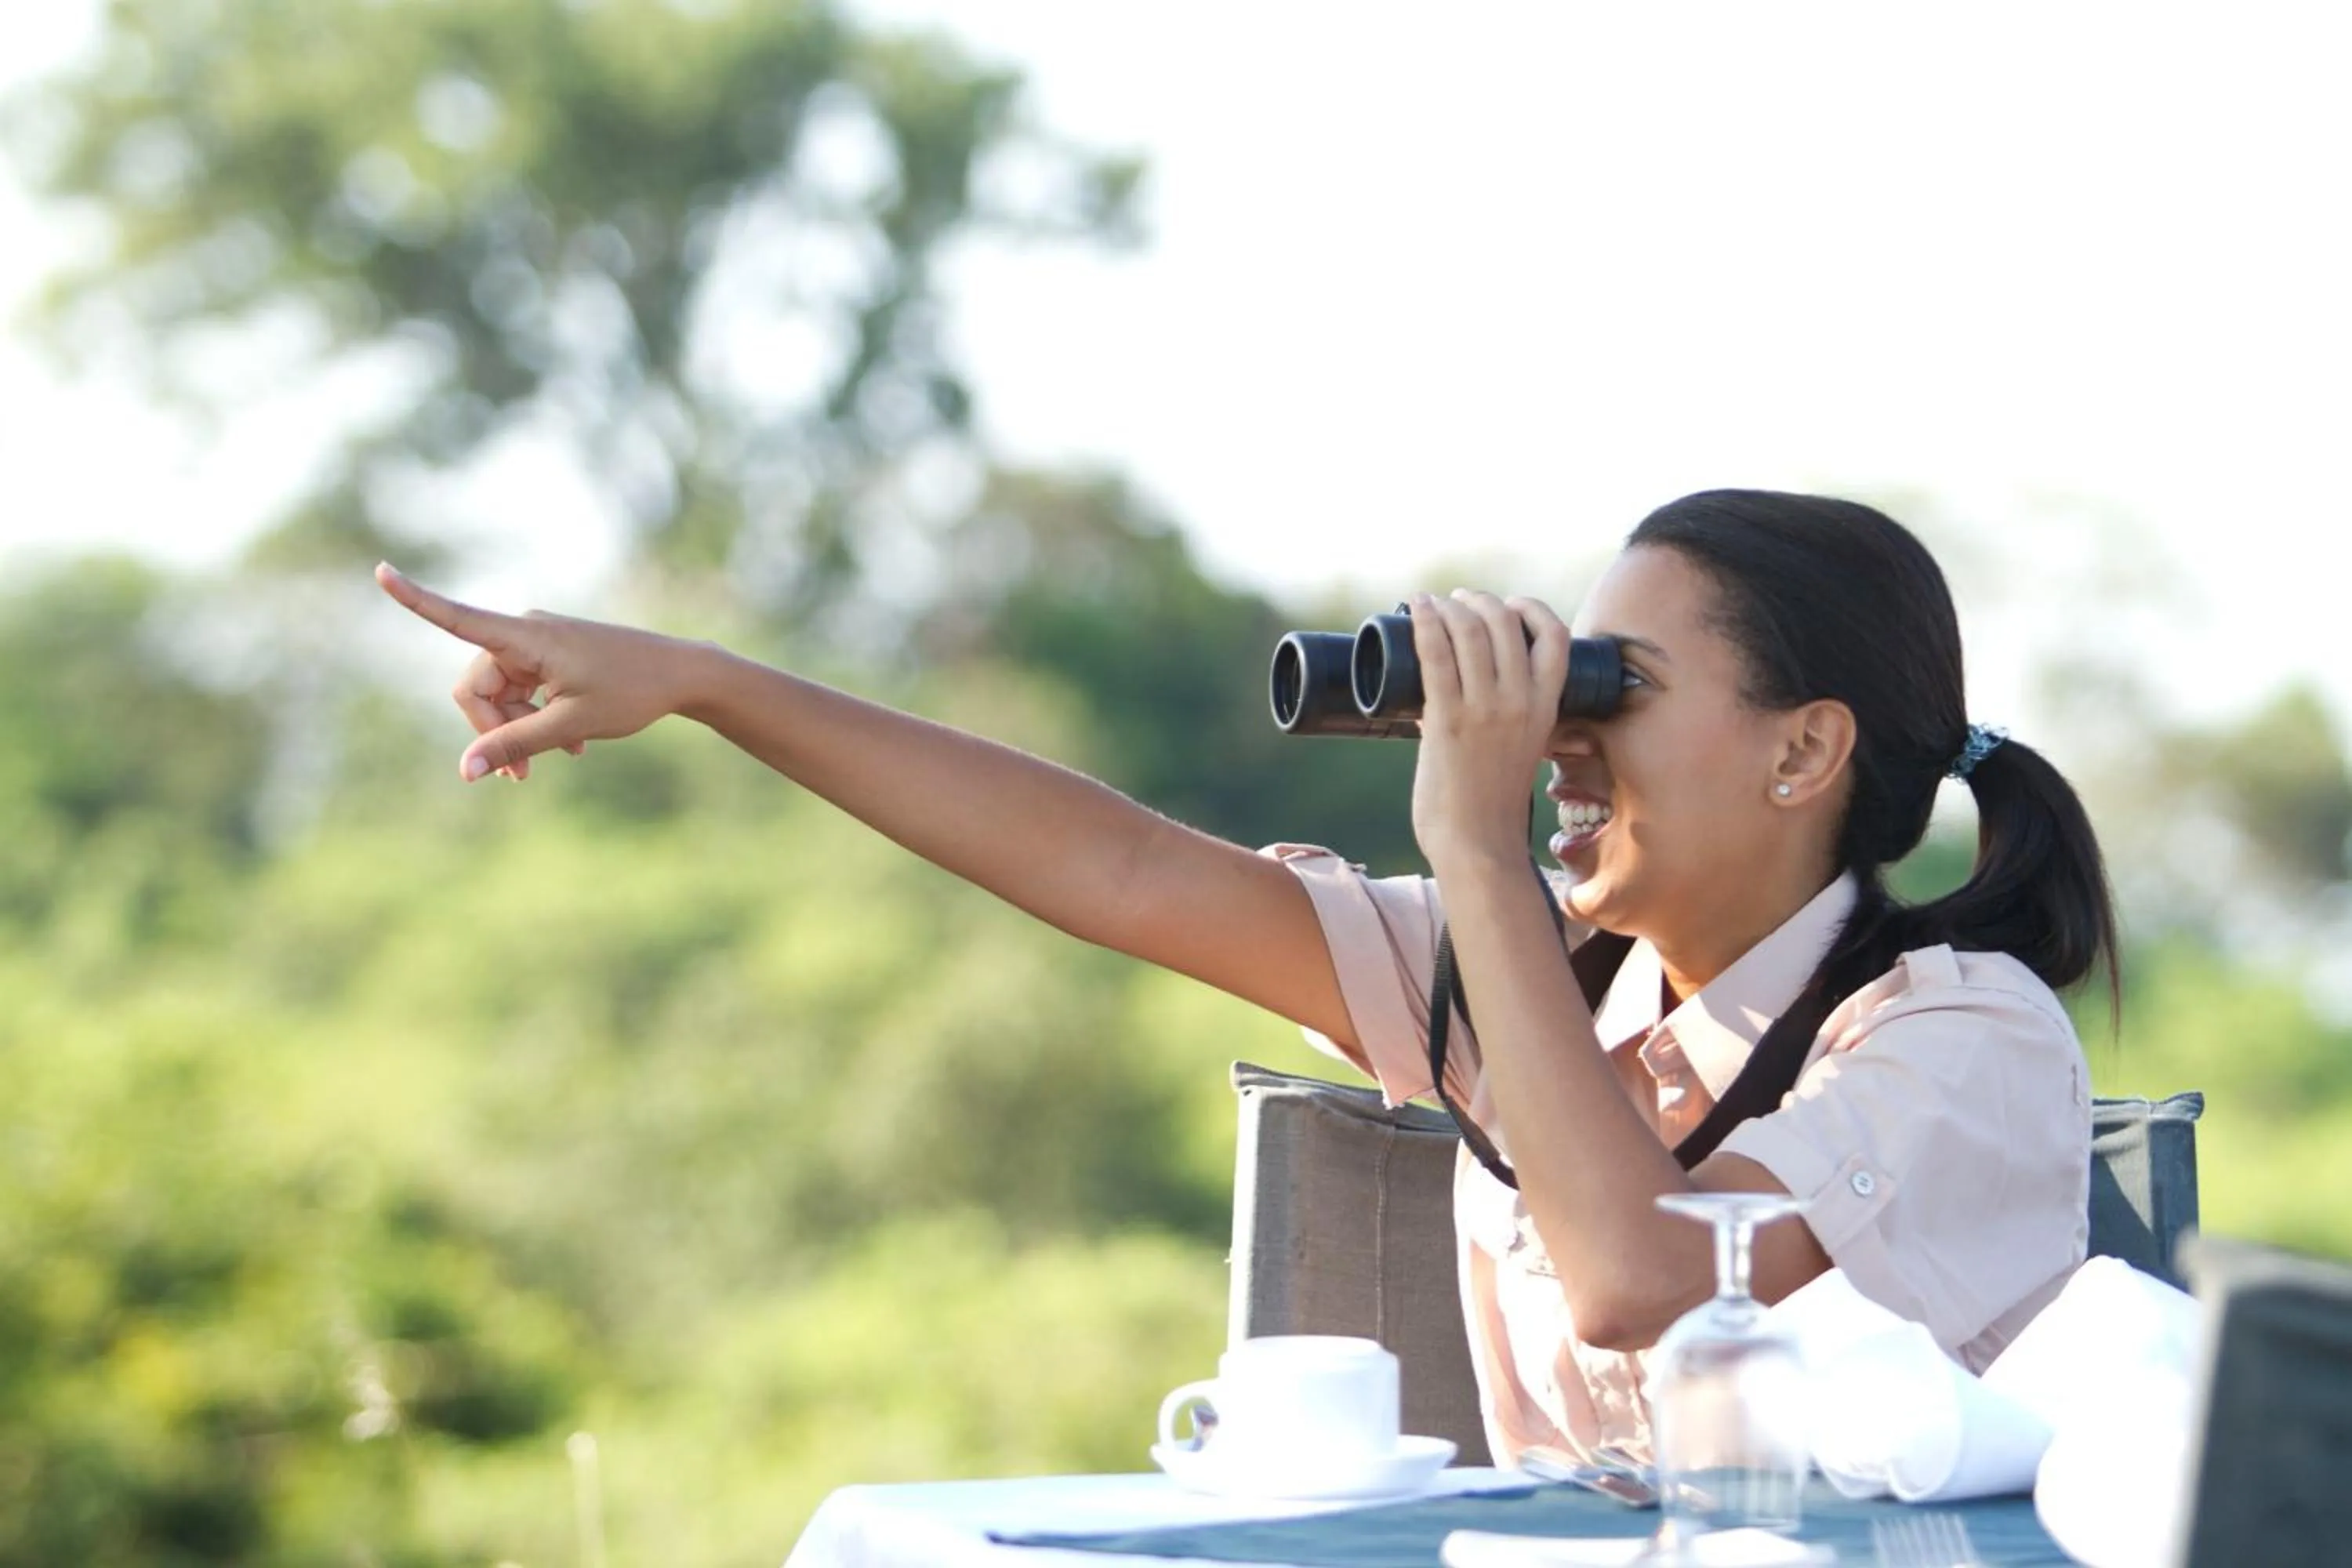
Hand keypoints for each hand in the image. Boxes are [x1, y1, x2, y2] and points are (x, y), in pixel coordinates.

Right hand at [375, 563, 704, 781]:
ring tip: (560, 759)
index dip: (415, 599)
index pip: (458, 617)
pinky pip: (525, 689)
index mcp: (526, 638)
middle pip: (478, 687)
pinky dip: (538, 717)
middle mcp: (525, 632)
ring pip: (502, 694)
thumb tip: (465, 772)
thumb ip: (514, 745)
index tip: (380, 570)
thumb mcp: (571, 725)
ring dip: (520, 729)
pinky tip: (573, 745)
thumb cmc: (632, 693)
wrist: (683, 674)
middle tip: (524, 776)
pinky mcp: (553, 654)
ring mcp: (539, 643)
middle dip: (494, 730)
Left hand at [1407, 589, 1570, 868]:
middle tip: (1458, 601)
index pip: (1556, 637)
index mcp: (1546, 708)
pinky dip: (1425, 623)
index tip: (1509, 605)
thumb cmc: (1491, 806)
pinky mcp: (1448, 720)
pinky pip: (1436, 656)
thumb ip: (1504, 720)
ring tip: (1434, 603)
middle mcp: (1521, 702)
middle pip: (1506, 623)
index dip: (1532, 609)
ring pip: (1471, 631)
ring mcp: (1485, 710)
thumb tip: (1460, 693)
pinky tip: (1416, 608)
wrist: (1478, 847)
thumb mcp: (1519, 750)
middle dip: (1479, 601)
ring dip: (1449, 607)